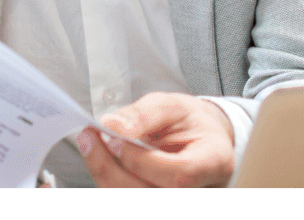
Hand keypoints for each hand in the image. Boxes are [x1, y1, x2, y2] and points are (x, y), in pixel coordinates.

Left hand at [75, 92, 236, 187]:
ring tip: (91, 145)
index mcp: (214, 162)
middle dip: (111, 170)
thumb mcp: (173, 105)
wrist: (199, 139)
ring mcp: (181, 196)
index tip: (115, 137)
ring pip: (134, 196)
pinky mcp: (159, 196)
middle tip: (88, 138)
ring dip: (105, 175)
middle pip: (150, 194)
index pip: (179, 174)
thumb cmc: (189, 122)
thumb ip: (145, 114)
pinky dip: (110, 179)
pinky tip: (101, 159)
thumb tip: (113, 125)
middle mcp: (201, 190)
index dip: (142, 161)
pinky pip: (128, 192)